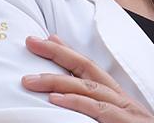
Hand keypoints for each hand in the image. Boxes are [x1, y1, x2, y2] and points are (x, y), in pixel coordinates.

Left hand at [22, 35, 153, 121]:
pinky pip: (98, 110)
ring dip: (57, 79)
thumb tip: (69, 98)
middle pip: (85, 66)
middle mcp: (118, 96)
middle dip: (57, 52)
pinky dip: (77, 103)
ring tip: (30, 79)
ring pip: (88, 86)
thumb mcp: (117, 118)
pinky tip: (56, 100)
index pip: (88, 66)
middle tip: (31, 41)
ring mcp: (122, 108)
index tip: (46, 39)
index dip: (67, 52)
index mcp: (115, 94)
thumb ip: (97, 107)